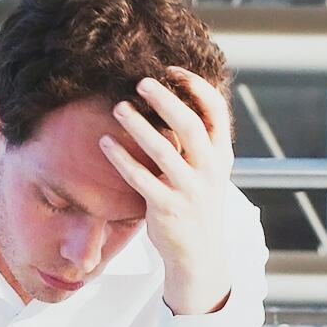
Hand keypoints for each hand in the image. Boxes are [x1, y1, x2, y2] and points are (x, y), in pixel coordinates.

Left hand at [101, 66, 236, 317]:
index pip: (217, 111)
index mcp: (221, 155)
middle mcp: (209, 170)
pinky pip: (141, 178)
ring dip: (138, 125)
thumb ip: (198, 141)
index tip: (172, 71)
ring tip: (119, 108)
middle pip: (189, 125)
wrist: (199, 255)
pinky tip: (105, 143)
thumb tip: (175, 98)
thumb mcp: (208, 171)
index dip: (196, 87)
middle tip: (141, 82)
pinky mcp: (167, 208)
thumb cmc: (197, 205)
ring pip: (163, 150)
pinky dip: (121, 158)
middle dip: (165, 100)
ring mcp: (189, 190)